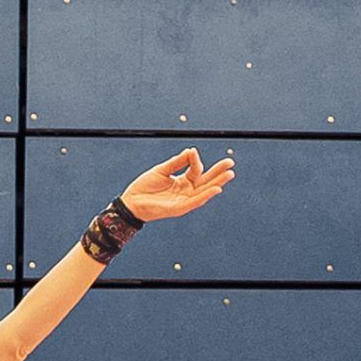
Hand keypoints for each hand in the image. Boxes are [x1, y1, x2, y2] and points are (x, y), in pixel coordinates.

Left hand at [118, 147, 234, 222]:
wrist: (130, 202)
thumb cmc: (144, 187)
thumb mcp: (161, 171)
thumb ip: (177, 162)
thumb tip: (191, 151)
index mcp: (182, 182)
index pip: (196, 171)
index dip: (196, 161)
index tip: (193, 151)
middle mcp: (186, 192)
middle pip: (206, 181)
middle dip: (219, 172)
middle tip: (231, 163)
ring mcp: (184, 201)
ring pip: (204, 191)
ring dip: (217, 183)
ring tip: (229, 174)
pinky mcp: (179, 208)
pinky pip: (195, 201)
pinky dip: (206, 195)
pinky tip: (216, 189)